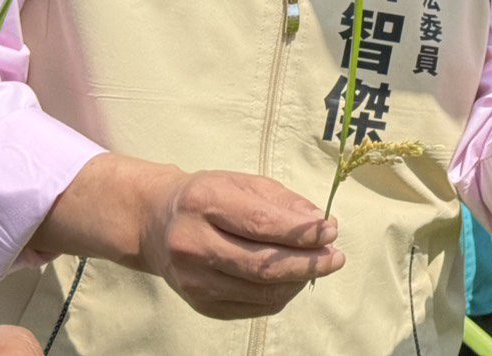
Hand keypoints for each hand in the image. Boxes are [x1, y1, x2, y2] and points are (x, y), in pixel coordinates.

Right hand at [138, 169, 344, 319]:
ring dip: (298, 281)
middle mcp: (192, 244)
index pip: (260, 224)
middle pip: (261, 265)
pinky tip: (293, 280)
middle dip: (307, 263)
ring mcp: (193, 280)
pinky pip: (252, 308)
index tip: (331, 231)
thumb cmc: (209, 197)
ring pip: (259, 291)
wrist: (155, 223)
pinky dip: (280, 295)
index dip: (301, 232)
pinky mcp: (198, 304)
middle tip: (336, 257)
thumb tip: (321, 223)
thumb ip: (283, 201)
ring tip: (319, 266)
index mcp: (204, 203)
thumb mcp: (243, 183)